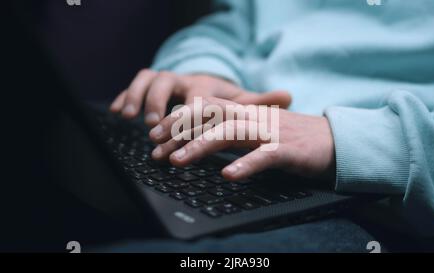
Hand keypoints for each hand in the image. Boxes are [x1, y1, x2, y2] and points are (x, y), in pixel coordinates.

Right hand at [110, 69, 291, 125]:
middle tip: (151, 126)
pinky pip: (133, 85)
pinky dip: (123, 95)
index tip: (183, 127)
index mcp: (204, 85)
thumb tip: (289, 95)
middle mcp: (183, 80)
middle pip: (167, 83)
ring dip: (137, 96)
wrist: (204, 85)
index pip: (196, 96)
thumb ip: (261, 102)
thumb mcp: (240, 102)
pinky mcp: (150, 86)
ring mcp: (165, 82)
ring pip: (147, 79)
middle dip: (157, 103)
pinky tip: (116, 112)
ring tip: (129, 117)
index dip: (188, 111)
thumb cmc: (221, 100)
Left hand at [149, 97, 335, 180]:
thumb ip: (233, 131)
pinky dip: (246, 165)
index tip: (155, 132)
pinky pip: (265, 157)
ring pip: (231, 134)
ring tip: (177, 161)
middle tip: (154, 147)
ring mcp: (272, 133)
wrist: (336, 139)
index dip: (178, 118)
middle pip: (211, 118)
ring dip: (201, 147)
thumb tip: (201, 139)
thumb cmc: (294, 138)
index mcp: (247, 112)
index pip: (206, 109)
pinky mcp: (290, 150)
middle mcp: (255, 118)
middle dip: (180, 132)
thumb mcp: (259, 129)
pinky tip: (229, 175)